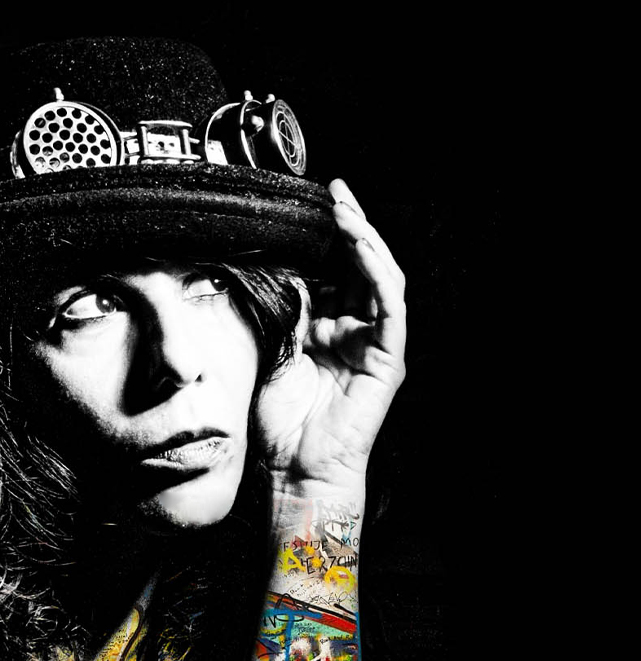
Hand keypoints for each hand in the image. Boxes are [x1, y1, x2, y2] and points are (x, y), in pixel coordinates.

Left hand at [255, 179, 406, 496]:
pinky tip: (360, 249)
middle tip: (336, 191)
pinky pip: (390, 308)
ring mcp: (374, 345)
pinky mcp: (388, 359)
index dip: (328, 237)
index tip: (312, 204)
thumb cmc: (280, 422)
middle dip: (351, 227)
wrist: (293, 469)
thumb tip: (274, 269)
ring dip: (365, 242)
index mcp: (328, 329)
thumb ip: (281, 312)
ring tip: (346, 211)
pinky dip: (377, 275)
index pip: (335, 270)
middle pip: (361, 267)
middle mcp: (355, 332)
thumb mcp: (272, 352)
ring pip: (380, 279)